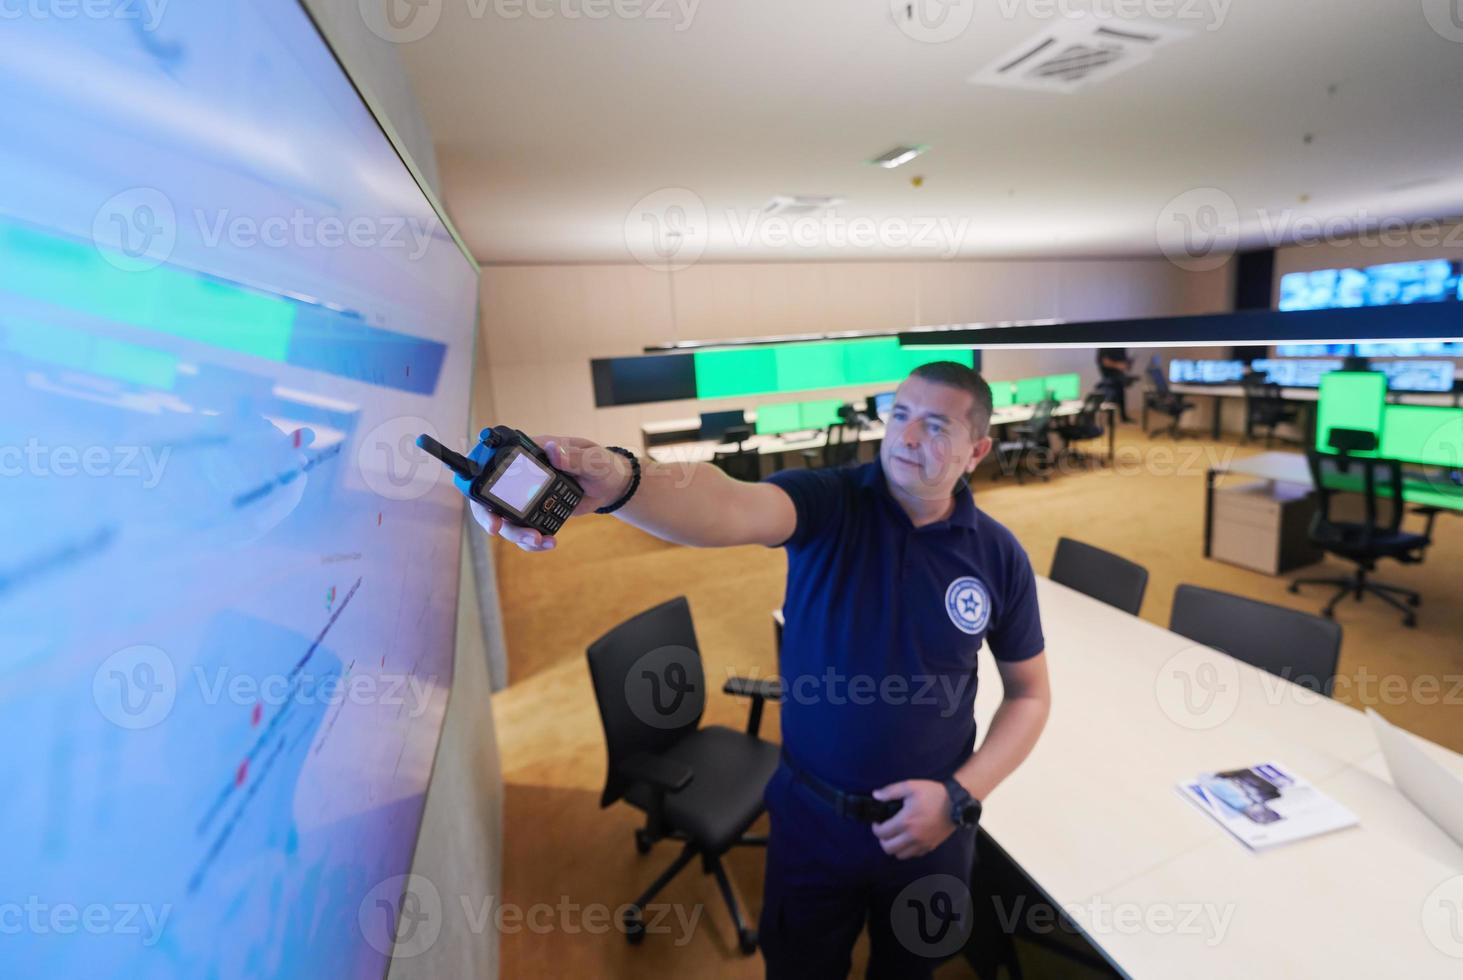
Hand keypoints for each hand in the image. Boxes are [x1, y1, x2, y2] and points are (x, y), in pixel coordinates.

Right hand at [469, 435, 631, 552]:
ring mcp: (527, 497)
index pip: (495, 463)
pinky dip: (532, 542)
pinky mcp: (537, 513)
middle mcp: (523, 476)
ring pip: (507, 519)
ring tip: (538, 540)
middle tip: (498, 529)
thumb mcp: (593, 460)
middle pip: (491, 497)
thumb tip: (552, 450)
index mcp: (531, 454)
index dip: (481, 479)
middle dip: (490, 516)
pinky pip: (526, 530)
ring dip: (516, 534)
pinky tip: (549, 543)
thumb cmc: (602, 464)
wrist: (611, 486)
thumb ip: (574, 457)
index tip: (483, 498)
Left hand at [870, 779, 954, 859]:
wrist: (956, 803)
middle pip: (888, 848)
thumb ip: (891, 791)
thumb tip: (875, 795)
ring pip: (900, 855)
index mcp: (905, 821)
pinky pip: (913, 855)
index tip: (877, 822)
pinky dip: (907, 850)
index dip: (875, 828)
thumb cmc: (932, 793)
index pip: (882, 833)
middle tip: (885, 830)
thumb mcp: (910, 786)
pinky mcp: (930, 846)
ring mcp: (922, 843)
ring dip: (894, 847)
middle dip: (882, 840)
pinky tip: (908, 839)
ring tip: (896, 836)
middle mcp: (912, 836)